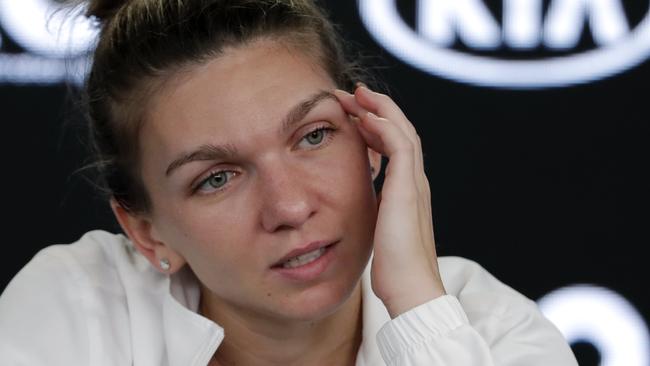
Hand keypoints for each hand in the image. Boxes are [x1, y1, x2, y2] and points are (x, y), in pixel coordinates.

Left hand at [334, 86, 445, 317]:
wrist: (411, 289)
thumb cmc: (394, 268)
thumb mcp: (380, 231)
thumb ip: (374, 212)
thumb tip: (357, 207)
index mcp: (409, 190)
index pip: (396, 145)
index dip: (376, 125)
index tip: (354, 114)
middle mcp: (416, 182)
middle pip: (401, 130)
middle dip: (377, 109)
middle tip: (353, 94)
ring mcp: (415, 184)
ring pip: (402, 131)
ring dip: (379, 109)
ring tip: (356, 95)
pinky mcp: (408, 190)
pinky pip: (399, 146)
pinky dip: (384, 127)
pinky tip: (365, 117)